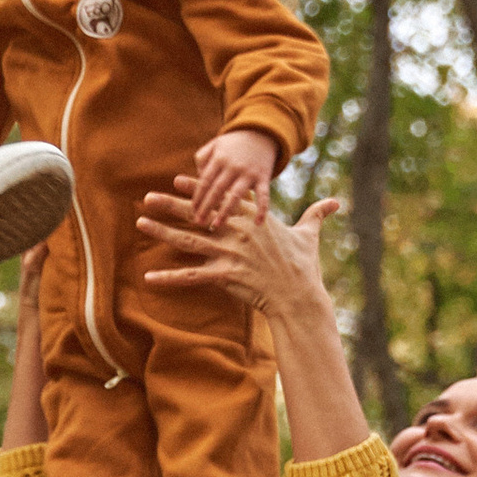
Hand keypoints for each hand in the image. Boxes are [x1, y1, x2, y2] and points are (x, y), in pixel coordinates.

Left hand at [134, 186, 344, 310]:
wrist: (299, 296)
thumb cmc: (304, 266)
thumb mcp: (309, 235)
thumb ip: (316, 215)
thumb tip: (336, 202)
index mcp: (254, 218)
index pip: (220, 197)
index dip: (198, 188)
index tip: (176, 180)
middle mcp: (238, 231)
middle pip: (198, 214)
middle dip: (170, 204)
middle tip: (146, 196)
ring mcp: (230, 253)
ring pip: (188, 240)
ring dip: (162, 231)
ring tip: (140, 223)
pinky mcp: (225, 275)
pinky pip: (191, 276)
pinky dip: (170, 278)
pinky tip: (149, 277)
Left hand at [190, 125, 281, 226]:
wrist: (262, 133)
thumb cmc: (233, 144)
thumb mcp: (216, 144)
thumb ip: (202, 158)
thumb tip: (197, 178)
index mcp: (219, 158)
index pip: (205, 180)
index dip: (198, 196)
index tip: (192, 210)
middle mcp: (233, 166)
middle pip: (217, 189)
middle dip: (207, 206)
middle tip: (198, 222)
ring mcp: (249, 173)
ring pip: (236, 194)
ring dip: (225, 211)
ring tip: (216, 225)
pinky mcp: (264, 177)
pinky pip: (264, 195)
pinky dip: (262, 209)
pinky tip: (258, 223)